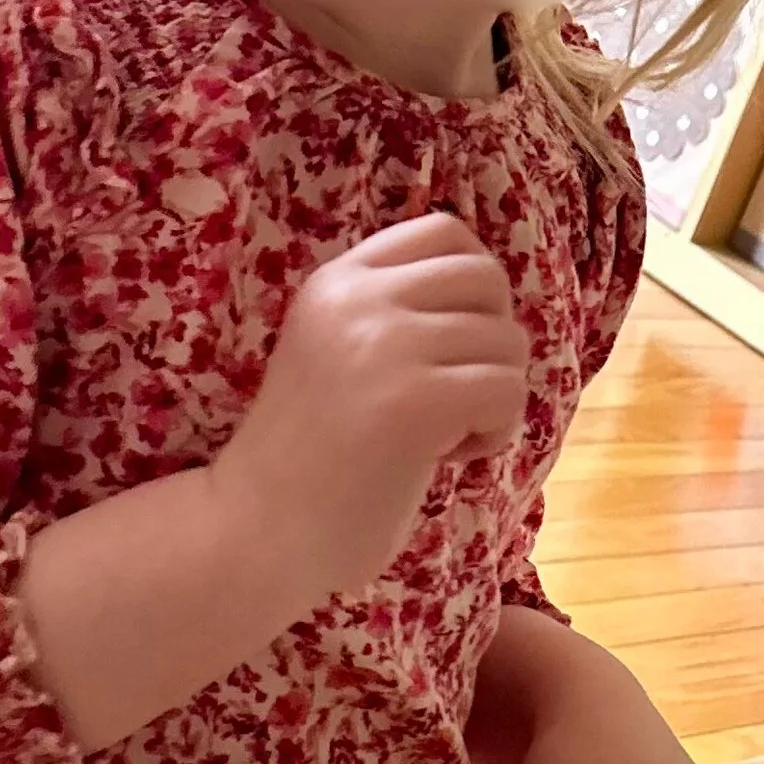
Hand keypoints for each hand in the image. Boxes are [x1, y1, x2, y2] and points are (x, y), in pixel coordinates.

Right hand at [214, 212, 529, 613]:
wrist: (256, 531)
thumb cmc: (309, 460)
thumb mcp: (338, 353)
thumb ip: (395, 317)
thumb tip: (494, 310)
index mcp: (337, 280)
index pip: (445, 232)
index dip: (475, 286)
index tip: (454, 344)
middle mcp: (359, 298)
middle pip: (487, 278)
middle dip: (493, 340)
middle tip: (456, 396)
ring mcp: (385, 345)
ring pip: (507, 340)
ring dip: (495, 395)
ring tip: (445, 436)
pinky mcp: (416, 399)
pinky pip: (508, 390)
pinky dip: (497, 431)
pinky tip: (450, 457)